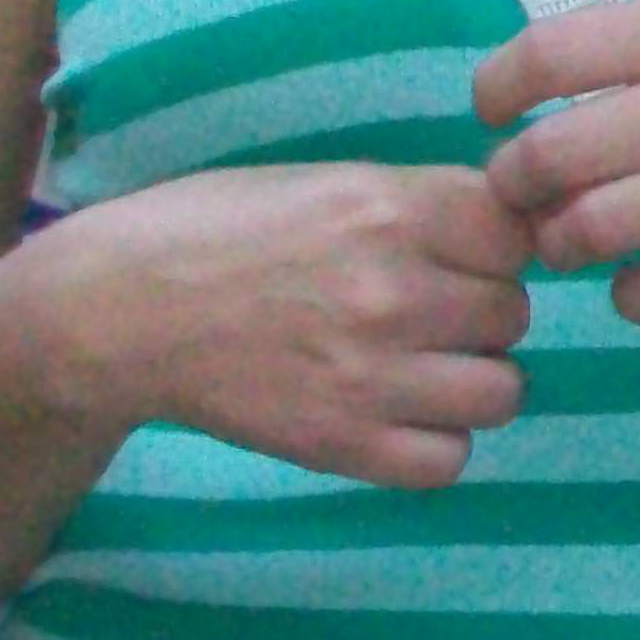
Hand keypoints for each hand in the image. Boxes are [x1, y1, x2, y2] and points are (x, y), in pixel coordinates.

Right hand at [45, 161, 533, 488]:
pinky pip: (449, 460)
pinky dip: (435, 441)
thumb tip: (504, 230)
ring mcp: (371, 377)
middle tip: (431, 310)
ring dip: (472, 380)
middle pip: (513, 313)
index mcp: (389, 208)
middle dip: (482, 310)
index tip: (465, 252)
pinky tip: (398, 414)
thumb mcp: (325, 179)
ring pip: (501, 392)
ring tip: (425, 366)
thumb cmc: (219, 228)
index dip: (497, 245)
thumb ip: (415, 203)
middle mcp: (393, 291)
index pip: (516, 235)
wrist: (124, 310)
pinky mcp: (343, 445)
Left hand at [475, 0, 639, 324]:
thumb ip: (636, 50)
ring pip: (594, 228)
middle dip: (513, 184)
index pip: (550, 53)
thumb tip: (530, 95)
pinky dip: (627, 298)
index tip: (492, 113)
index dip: (496, 89)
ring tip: (570, 242)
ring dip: (560, 245)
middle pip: (554, 153)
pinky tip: (634, 284)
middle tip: (519, 195)